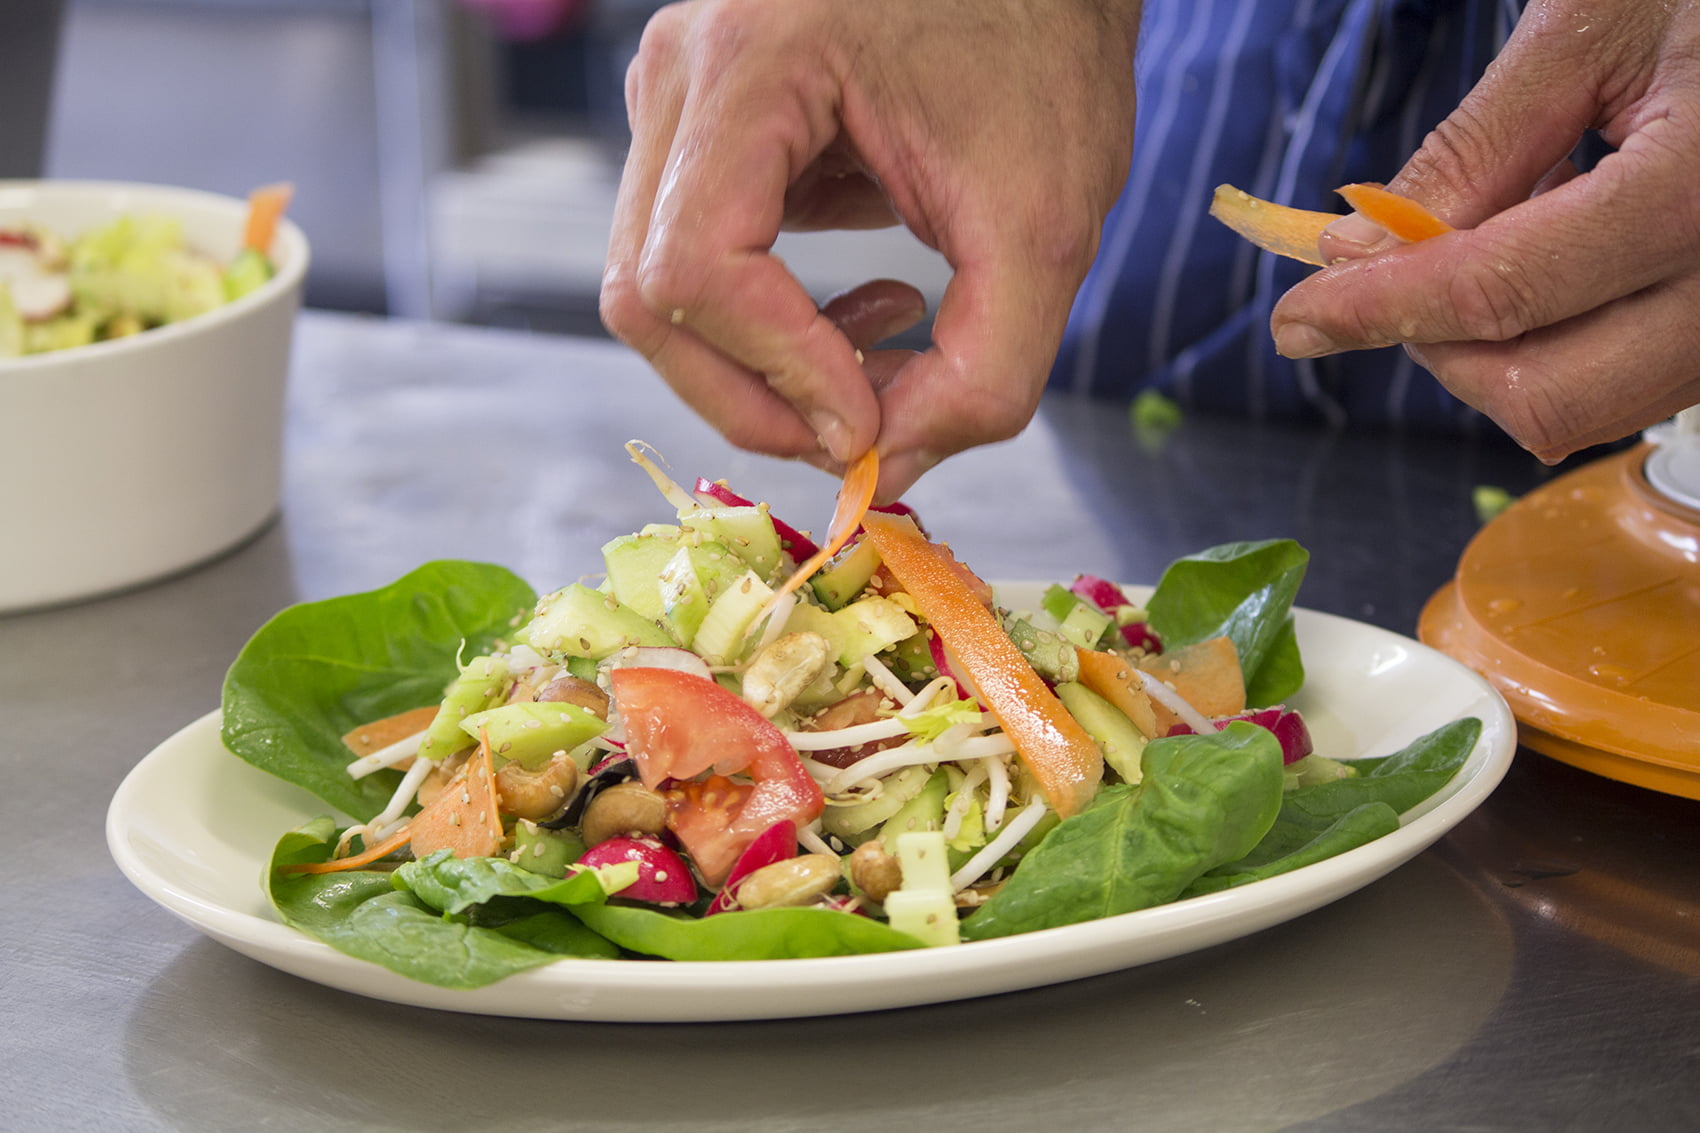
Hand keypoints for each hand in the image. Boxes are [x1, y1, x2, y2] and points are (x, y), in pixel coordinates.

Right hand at [599, 0, 1139, 498]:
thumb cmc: (1045, 49)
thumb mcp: (1047, 225)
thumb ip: (983, 374)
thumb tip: (881, 472)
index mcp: (748, 62)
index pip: (694, 267)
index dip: (778, 371)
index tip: (867, 422)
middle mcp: (679, 75)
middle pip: (649, 298)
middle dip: (755, 397)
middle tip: (865, 429)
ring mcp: (677, 103)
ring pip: (658, 297)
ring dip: (765, 368)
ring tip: (888, 350)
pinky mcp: (703, 138)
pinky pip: (695, 272)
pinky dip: (773, 331)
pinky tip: (872, 312)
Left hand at [1270, 0, 1699, 461]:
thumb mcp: (1589, 31)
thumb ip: (1473, 150)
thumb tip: (1359, 250)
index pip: (1505, 291)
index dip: (1382, 310)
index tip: (1298, 320)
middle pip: (1547, 395)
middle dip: (1441, 352)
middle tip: (1391, 284)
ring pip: (1589, 408)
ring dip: (1499, 352)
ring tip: (1496, 239)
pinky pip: (1632, 382)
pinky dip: (1561, 344)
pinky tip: (1558, 254)